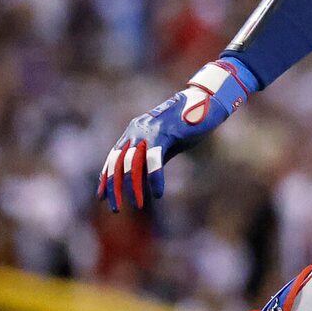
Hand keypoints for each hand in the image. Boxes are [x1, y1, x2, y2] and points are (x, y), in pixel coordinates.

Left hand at [97, 57, 257, 210]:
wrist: (209, 101)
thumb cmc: (190, 124)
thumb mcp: (166, 143)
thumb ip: (152, 156)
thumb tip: (142, 179)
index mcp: (134, 131)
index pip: (112, 157)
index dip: (106, 178)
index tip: (102, 197)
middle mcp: (136, 130)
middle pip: (117, 163)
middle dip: (114, 188)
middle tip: (116, 208)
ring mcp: (149, 131)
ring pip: (132, 163)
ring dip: (132, 187)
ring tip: (136, 205)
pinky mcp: (165, 133)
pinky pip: (154, 160)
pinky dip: (155, 179)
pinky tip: (157, 194)